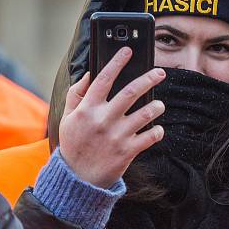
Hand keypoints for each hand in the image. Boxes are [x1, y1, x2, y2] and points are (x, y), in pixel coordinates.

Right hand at [58, 47, 165, 187]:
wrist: (77, 178)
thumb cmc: (73, 144)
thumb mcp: (68, 117)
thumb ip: (77, 94)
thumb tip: (90, 73)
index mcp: (88, 109)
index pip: (104, 78)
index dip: (117, 62)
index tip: (128, 51)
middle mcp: (103, 119)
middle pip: (131, 92)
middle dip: (149, 78)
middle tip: (160, 72)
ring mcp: (117, 136)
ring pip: (146, 113)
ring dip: (157, 106)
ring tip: (159, 104)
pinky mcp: (128, 152)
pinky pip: (150, 137)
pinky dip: (157, 131)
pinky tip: (156, 128)